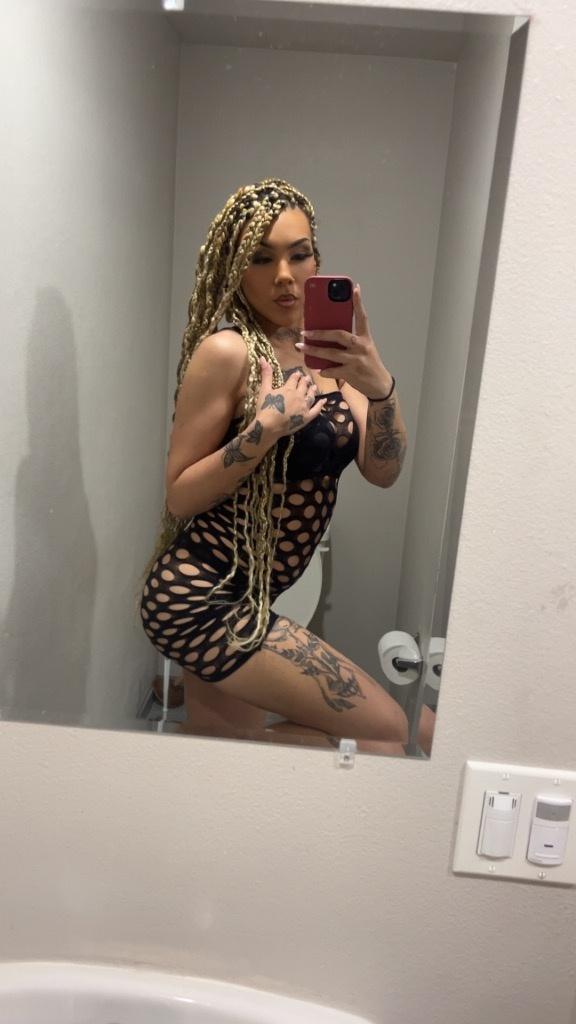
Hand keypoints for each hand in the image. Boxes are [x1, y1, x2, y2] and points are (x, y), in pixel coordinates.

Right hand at [256, 357, 327, 438]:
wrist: (269, 426)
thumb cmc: (265, 408)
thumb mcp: (264, 390)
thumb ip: (266, 374)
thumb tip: (263, 357)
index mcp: (288, 388)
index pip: (294, 379)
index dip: (296, 375)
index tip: (298, 373)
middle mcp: (299, 395)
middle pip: (304, 386)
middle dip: (305, 381)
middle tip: (307, 378)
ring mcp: (304, 407)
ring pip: (311, 396)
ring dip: (312, 390)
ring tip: (314, 386)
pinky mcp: (307, 417)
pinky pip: (316, 410)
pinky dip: (321, 405)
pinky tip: (324, 401)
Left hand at [296, 284, 392, 398]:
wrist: (379, 385)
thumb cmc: (368, 365)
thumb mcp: (364, 349)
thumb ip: (350, 341)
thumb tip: (327, 336)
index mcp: (365, 338)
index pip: (362, 317)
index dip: (358, 302)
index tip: (354, 288)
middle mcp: (361, 347)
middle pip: (339, 335)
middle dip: (320, 333)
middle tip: (305, 331)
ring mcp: (356, 360)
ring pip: (331, 353)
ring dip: (314, 350)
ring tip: (301, 347)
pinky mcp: (351, 373)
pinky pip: (332, 370)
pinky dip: (323, 370)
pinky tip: (318, 369)